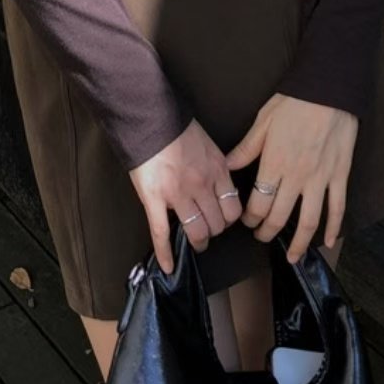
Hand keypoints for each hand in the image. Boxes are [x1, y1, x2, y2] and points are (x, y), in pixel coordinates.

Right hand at [128, 119, 242, 274]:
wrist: (150, 117)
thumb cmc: (178, 127)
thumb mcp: (209, 144)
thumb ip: (218, 167)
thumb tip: (223, 186)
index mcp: (217, 170)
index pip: (233, 209)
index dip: (229, 218)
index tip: (223, 218)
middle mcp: (201, 185)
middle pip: (217, 224)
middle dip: (214, 231)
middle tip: (208, 230)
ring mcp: (177, 194)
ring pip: (196, 231)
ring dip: (198, 241)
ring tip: (195, 241)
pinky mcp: (154, 199)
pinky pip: (161, 233)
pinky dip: (165, 253)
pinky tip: (168, 267)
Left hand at [224, 93, 357, 263]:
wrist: (329, 89)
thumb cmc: (293, 102)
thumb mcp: (263, 121)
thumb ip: (246, 149)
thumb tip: (227, 167)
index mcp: (275, 164)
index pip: (259, 204)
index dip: (250, 218)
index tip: (246, 221)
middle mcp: (297, 177)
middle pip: (279, 216)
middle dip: (267, 232)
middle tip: (261, 237)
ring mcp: (321, 179)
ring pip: (309, 220)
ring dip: (299, 242)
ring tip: (292, 256)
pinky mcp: (340, 175)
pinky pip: (337, 207)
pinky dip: (333, 228)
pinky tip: (327, 243)